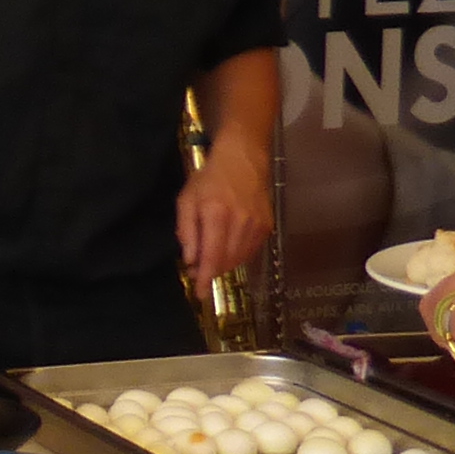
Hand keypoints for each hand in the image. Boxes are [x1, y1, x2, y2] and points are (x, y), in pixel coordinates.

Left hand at [177, 144, 272, 303]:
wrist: (243, 159)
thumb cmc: (209, 178)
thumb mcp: (187, 199)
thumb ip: (187, 231)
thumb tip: (191, 260)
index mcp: (217, 214)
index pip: (211, 256)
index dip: (205, 278)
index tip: (200, 294)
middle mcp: (240, 222)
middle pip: (226, 261)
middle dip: (211, 271)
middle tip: (198, 269)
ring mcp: (257, 225)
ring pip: (239, 259)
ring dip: (223, 265)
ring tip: (210, 258)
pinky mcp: (267, 227)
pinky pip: (250, 251)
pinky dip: (237, 256)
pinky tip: (227, 248)